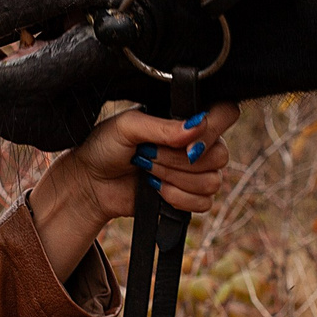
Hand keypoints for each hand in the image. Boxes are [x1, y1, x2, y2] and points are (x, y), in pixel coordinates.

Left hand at [31, 102, 241, 277]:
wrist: (91, 182)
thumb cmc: (105, 146)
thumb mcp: (127, 127)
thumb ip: (162, 126)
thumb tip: (197, 126)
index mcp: (187, 117)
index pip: (226, 113)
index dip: (212, 130)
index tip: (185, 142)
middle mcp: (198, 143)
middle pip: (219, 155)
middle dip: (178, 161)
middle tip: (147, 155)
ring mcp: (196, 171)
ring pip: (212, 181)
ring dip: (174, 179)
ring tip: (147, 171)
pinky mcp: (190, 197)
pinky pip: (205, 203)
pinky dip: (177, 199)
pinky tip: (155, 191)